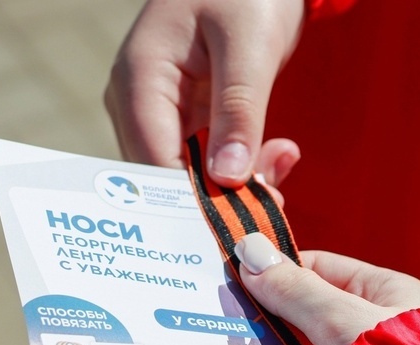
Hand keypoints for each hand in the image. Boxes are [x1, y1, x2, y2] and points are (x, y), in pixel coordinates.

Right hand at [105, 0, 304, 185]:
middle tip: (276, 199)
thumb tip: (228, 178)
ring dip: (238, 182)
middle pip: (166, 176)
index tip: (242, 222)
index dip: (194, 202)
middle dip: (221, 197)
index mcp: (139, 78)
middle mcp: (137, 101)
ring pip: (189, 175)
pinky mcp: (183, 118)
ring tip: (282, 163)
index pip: (154, 163)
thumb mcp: (249, 47)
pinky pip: (205, 160)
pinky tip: (276, 156)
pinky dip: (242, 166)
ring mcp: (158, 112)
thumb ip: (238, 111)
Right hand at [235, 233, 419, 344]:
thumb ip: (295, 289)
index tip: (240, 276)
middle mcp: (376, 325)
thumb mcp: (339, 319)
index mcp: (387, 292)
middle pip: (311, 308)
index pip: (322, 268)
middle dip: (274, 312)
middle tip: (229, 313)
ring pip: (306, 344)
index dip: (281, 270)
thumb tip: (250, 251)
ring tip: (234, 344)